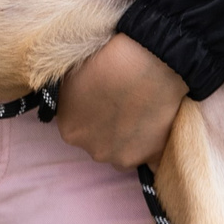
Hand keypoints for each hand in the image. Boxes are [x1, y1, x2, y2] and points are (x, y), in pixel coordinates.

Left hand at [55, 34, 187, 167]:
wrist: (146, 61)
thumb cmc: (105, 60)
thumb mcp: (69, 77)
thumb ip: (67, 101)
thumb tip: (72, 106)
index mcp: (70, 131)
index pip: (76, 127)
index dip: (90, 112)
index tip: (101, 98)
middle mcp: (95, 151)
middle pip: (100, 143)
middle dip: (108, 129)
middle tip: (122, 103)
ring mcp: (124, 157)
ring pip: (123, 152)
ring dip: (129, 140)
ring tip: (141, 112)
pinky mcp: (153, 157)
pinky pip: (152, 163)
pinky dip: (152, 150)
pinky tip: (156, 131)